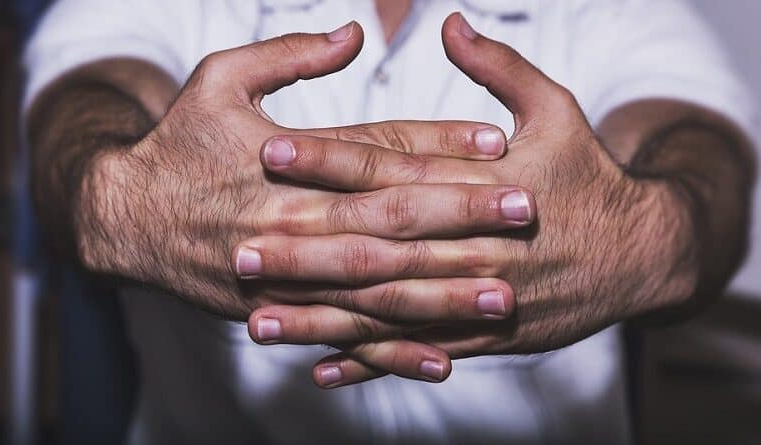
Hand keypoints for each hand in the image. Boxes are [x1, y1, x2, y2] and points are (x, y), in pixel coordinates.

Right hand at [77, 22, 535, 331]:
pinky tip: (442, 359)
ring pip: (375, 288)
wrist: (122, 218)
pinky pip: (342, 336)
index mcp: (286, 162)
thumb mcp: (219, 78)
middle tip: (526, 212)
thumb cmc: (176, 142)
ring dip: (442, 293)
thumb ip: (289, 55)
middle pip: (390, 222)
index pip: (377, 152)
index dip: (438, 147)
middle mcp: (292, 222)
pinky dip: (391, 351)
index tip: (499, 143)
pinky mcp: (277, 312)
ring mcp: (285, 275)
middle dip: (461, 219)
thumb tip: (353, 30)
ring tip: (504, 296)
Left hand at [246, 13, 693, 387]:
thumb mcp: (557, 110)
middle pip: (374, 247)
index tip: (269, 151)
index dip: (329, 160)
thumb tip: (451, 21)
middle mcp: (469, 245)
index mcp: (478, 185)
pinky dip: (370, 361)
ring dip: (320, 319)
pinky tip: (321, 369)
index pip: (390, 169)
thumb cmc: (590, 176)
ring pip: (386, 310)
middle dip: (305, 252)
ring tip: (258, 322)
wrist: (641, 254)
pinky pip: (417, 350)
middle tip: (240, 250)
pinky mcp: (483, 334)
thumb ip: (500, 68)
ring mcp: (475, 297)